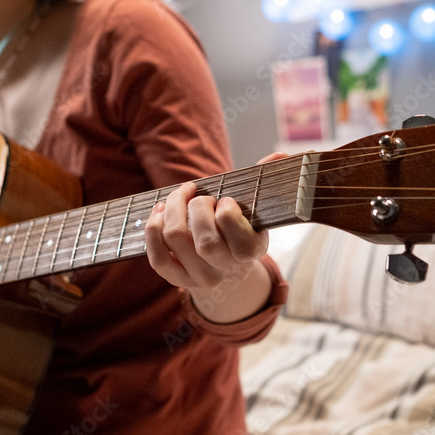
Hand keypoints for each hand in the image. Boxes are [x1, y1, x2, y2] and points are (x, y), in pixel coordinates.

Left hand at [144, 152, 287, 322]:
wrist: (228, 264)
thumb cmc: (240, 226)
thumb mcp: (256, 208)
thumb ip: (264, 180)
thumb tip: (281, 155)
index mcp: (252, 252)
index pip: (237, 235)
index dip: (227, 211)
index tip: (226, 200)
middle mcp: (227, 269)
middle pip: (205, 241)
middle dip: (197, 207)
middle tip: (201, 197)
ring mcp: (201, 277)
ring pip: (176, 239)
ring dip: (173, 209)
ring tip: (179, 196)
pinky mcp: (178, 279)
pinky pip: (157, 258)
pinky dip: (153, 229)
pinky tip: (160, 211)